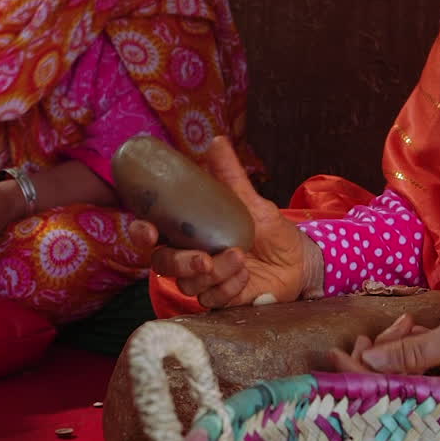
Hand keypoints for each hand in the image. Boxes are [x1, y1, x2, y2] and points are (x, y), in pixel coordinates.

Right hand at [130, 136, 322, 308]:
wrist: (297, 259)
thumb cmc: (269, 229)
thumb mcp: (250, 201)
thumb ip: (230, 175)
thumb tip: (216, 141)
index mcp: (187, 232)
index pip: (151, 234)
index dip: (142, 233)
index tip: (148, 231)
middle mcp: (189, 257)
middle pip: (163, 265)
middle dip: (180, 263)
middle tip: (204, 259)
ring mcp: (203, 280)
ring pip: (188, 285)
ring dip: (215, 273)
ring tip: (240, 258)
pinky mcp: (219, 299)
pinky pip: (211, 299)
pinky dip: (228, 287)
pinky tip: (245, 275)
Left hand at [335, 308, 439, 383]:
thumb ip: (414, 351)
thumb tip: (367, 359)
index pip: (386, 389)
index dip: (356, 374)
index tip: (333, 354)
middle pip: (389, 382)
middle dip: (373, 356)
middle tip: (365, 335)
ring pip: (402, 372)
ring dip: (394, 346)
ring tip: (405, 323)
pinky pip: (419, 367)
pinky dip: (411, 346)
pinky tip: (412, 327)